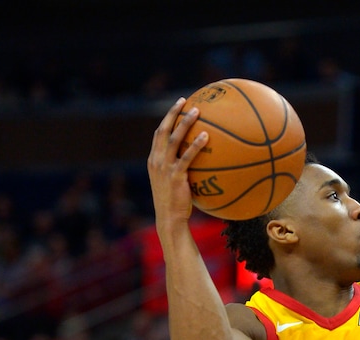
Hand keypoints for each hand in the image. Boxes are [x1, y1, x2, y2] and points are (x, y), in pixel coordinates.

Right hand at [147, 97, 207, 223]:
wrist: (169, 219)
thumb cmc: (174, 204)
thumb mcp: (172, 184)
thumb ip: (178, 170)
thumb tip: (196, 162)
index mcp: (154, 160)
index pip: (158, 134)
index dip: (167, 118)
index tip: (177, 106)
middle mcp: (156, 160)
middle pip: (163, 130)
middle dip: (173, 113)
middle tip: (184, 100)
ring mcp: (164, 167)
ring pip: (174, 138)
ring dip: (185, 122)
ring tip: (198, 111)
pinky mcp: (175, 176)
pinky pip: (187, 156)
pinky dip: (196, 145)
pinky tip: (206, 136)